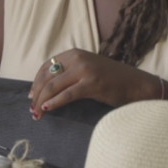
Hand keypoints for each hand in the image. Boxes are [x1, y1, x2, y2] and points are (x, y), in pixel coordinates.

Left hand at [30, 49, 160, 117]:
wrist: (137, 84)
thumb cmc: (111, 80)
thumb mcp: (87, 68)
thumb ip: (69, 72)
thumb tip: (45, 88)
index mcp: (74, 53)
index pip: (46, 66)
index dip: (36, 82)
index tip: (31, 95)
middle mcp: (78, 59)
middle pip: (47, 77)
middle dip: (36, 94)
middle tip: (31, 109)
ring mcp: (85, 70)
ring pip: (53, 87)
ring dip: (41, 101)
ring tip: (37, 113)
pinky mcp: (92, 84)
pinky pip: (66, 95)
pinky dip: (54, 103)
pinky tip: (47, 109)